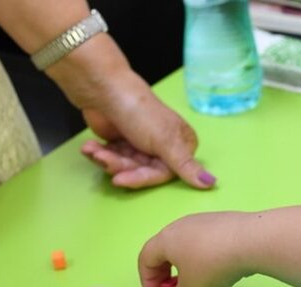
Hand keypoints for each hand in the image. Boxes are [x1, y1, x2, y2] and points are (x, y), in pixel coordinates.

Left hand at [45, 34, 213, 190]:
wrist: (102, 87)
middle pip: (141, 170)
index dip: (140, 177)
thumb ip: (186, 166)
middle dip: (118, 166)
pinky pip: (112, 158)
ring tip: (93, 150)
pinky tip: (89, 147)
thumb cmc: (139, 112)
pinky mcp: (121, 140)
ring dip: (106, 159)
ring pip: (124, 166)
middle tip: (102, 158)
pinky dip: (99, 154)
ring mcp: (140, 143)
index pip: (163, 173)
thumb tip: (212, 184)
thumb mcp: (166, 141)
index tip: (120, 179)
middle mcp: (162, 146)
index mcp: (180, 144)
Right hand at [138, 212, 252, 286]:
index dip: (147, 280)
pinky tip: (219, 268)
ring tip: (198, 281)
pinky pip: (206, 241)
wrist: (251, 240)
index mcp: (165, 239)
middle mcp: (180, 225)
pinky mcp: (223, 221)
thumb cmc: (212, 265)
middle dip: (165, 272)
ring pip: (186, 244)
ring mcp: (203, 220)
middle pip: (165, 249)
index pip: (145, 258)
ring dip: (186, 264)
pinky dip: (205, 256)